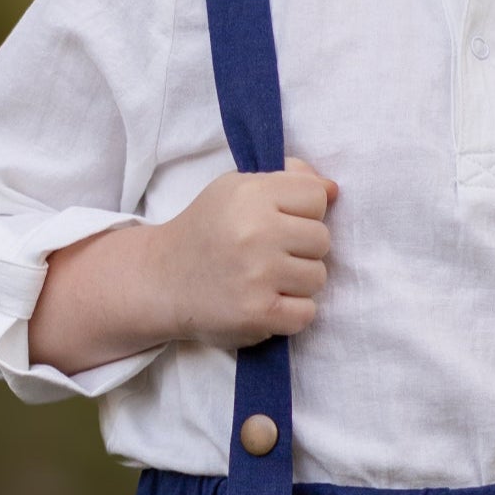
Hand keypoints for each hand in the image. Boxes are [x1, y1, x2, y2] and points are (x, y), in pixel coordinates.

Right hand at [158, 157, 337, 346]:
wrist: (162, 280)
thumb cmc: (207, 230)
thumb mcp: (236, 189)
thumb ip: (286, 180)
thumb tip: (332, 189)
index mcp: (251, 194)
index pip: (316, 196)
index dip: (302, 211)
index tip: (278, 222)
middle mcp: (255, 232)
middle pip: (322, 239)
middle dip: (301, 249)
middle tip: (268, 255)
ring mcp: (257, 274)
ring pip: (318, 277)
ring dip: (297, 282)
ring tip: (264, 279)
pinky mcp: (258, 313)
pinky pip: (307, 313)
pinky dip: (291, 313)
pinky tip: (265, 302)